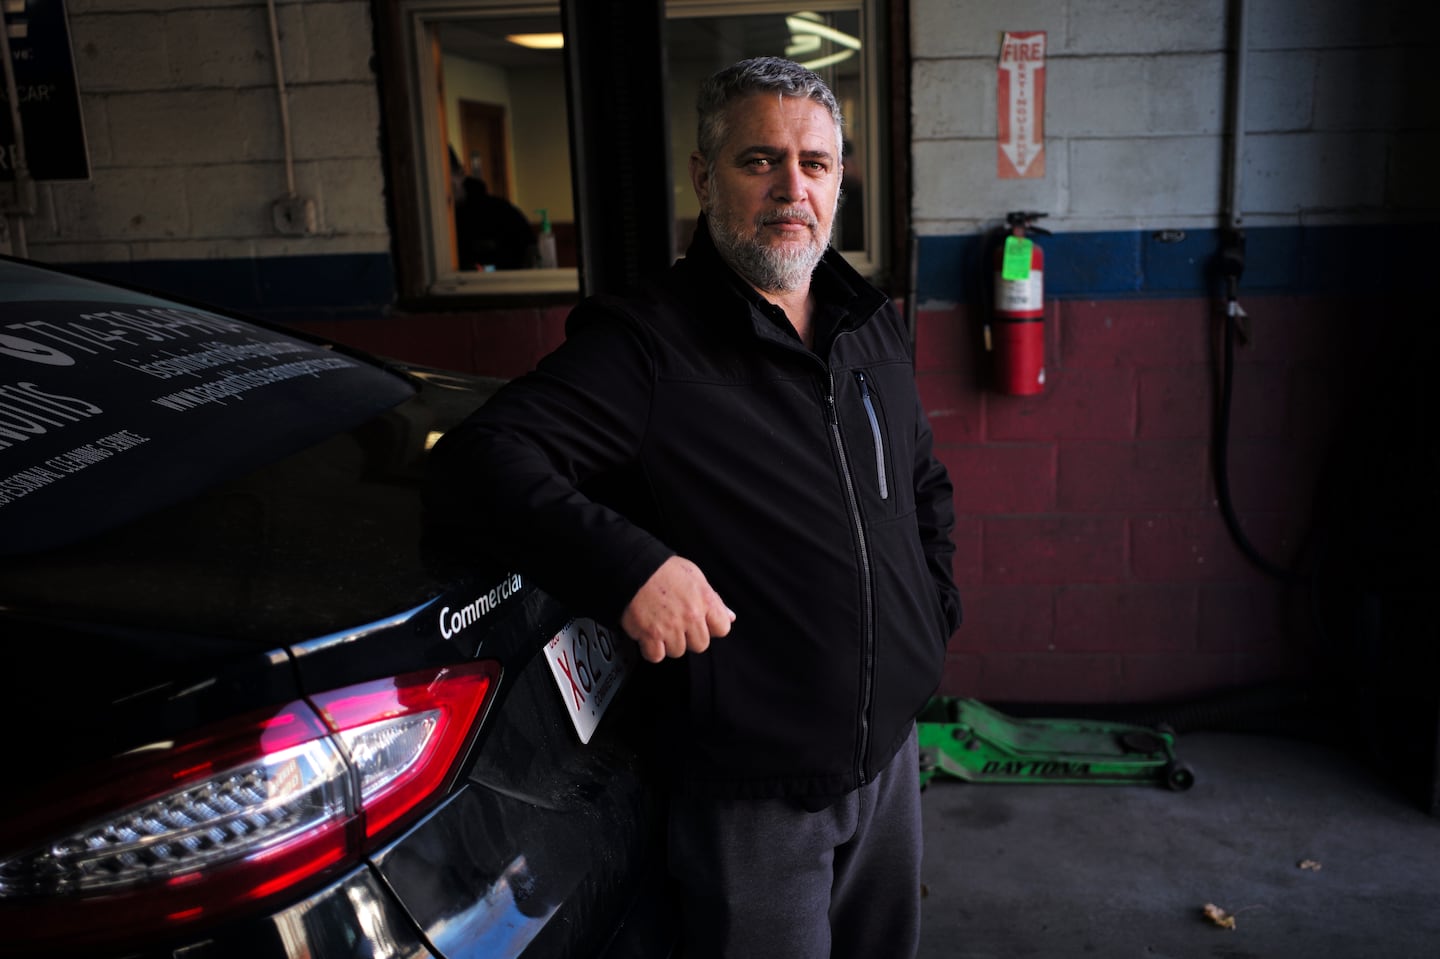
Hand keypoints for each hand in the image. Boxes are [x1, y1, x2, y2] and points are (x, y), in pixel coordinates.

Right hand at [620, 556, 734, 662]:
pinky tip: (648, 635)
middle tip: (676, 623)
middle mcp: (690, 616)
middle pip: (700, 645)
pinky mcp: (650, 635)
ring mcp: (670, 627)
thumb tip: (730, 617)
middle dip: (689, 637)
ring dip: (669, 642)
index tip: (700, 622)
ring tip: (660, 625)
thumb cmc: (663, 569)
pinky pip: (656, 656)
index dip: (711, 627)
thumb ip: (714, 600)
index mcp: (704, 600)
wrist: (633, 568)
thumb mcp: (695, 577)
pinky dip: (651, 649)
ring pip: (678, 651)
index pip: (722, 628)